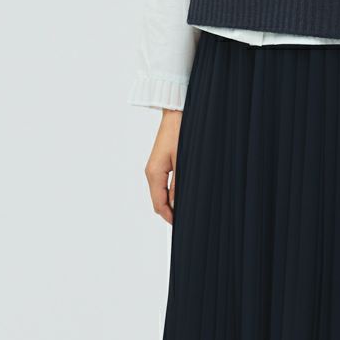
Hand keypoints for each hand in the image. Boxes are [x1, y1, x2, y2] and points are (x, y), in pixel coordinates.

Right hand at [145, 109, 182, 223]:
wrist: (176, 114)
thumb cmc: (181, 133)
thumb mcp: (183, 161)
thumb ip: (179, 184)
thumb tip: (177, 205)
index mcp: (154, 173)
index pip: (159, 204)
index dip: (169, 217)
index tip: (182, 225)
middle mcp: (151, 173)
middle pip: (158, 201)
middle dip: (170, 212)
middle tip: (188, 219)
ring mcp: (154, 168)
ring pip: (160, 193)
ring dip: (171, 203)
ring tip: (187, 209)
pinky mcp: (160, 164)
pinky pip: (163, 184)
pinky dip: (171, 193)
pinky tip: (182, 195)